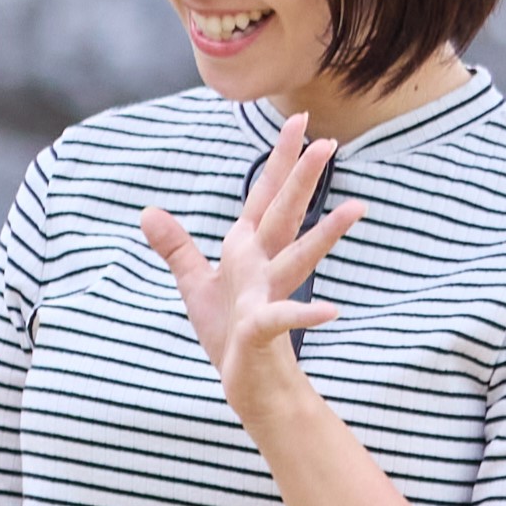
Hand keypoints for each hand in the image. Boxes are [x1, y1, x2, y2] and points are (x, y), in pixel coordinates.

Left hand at [134, 114, 354, 403]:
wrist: (250, 386)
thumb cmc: (229, 335)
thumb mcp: (196, 285)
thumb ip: (177, 247)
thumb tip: (148, 211)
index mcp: (248, 252)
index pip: (263, 197)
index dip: (278, 160)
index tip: (298, 120)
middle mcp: (264, 268)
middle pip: (284, 216)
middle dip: (302, 180)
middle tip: (329, 142)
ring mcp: (267, 297)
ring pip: (297, 259)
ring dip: (325, 235)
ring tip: (357, 209)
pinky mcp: (262, 331)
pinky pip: (283, 319)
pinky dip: (304, 315)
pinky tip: (329, 311)